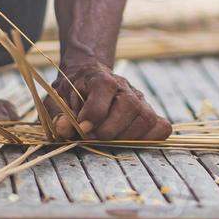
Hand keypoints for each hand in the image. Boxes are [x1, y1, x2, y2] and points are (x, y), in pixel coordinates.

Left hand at [45, 60, 171, 141]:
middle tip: (93, 137)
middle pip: (129, 105)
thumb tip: (63, 128)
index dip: (93, 113)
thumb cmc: (71, 92)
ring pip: (146, 118)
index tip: (82, 127)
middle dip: (109, 129)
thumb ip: (58, 113)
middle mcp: (124, 87)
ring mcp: (139, 100)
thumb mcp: (57, 99)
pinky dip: (151, 138)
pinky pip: (161, 127)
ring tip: (108, 140)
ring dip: (126, 137)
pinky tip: (131, 142)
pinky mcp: (148, 114)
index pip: (105, 88)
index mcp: (100, 77)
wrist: (86, 78)